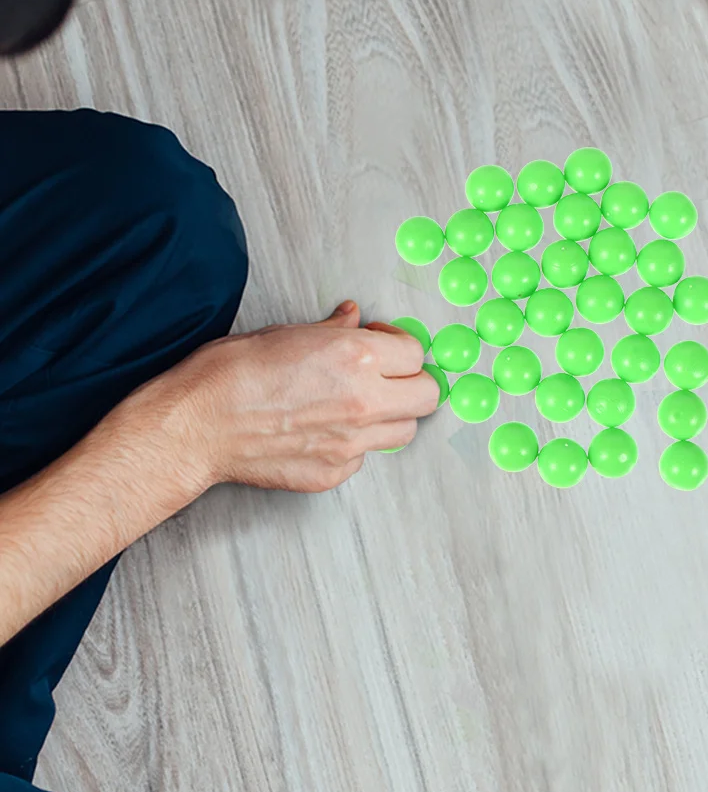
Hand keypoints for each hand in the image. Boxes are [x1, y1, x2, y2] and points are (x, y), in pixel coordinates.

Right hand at [126, 302, 436, 497]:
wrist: (194, 425)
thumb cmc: (230, 374)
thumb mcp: (287, 332)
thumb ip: (333, 329)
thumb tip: (353, 319)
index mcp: (357, 357)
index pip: (416, 354)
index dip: (401, 346)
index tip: (384, 344)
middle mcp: (363, 401)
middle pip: (428, 396)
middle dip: (413, 383)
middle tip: (389, 376)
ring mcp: (350, 443)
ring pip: (404, 432)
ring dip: (391, 416)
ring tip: (358, 405)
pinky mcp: (331, 473)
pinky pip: (363, 458)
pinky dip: (354, 446)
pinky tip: (325, 431)